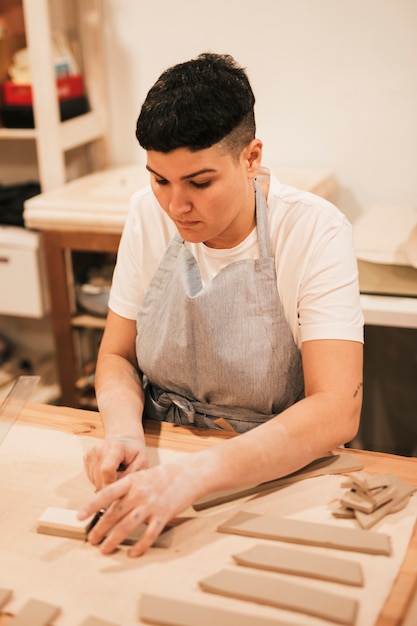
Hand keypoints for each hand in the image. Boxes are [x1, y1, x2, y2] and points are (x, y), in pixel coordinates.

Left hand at [78, 461, 195, 556]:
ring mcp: (151, 504)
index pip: (106, 494)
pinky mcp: (164, 515)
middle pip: (114, 514)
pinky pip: (149, 535)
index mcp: (132, 481)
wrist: (190, 474)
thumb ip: (127, 490)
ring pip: (127, 526)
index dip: (91, 506)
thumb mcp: (142, 476)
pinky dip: (139, 546)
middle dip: (100, 529)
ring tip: (104, 549)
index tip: (79, 517)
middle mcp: (139, 493)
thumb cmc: (164, 476)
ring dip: (113, 540)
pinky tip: (132, 553)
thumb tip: (108, 506)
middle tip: (91, 539)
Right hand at [84, 437, 148, 489]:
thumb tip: (119, 487)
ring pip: (94, 480)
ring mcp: (91, 452)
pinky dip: (100, 480)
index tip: (119, 487)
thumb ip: (133, 474)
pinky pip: (91, 477)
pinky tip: (109, 473)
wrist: (124, 441)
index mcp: (115, 447)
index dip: (111, 483)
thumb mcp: (142, 461)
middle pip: (99, 478)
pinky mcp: (86, 457)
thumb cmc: (134, 453)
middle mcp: (100, 448)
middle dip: (110, 485)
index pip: (107, 470)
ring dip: (105, 483)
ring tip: (116, 475)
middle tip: (121, 480)